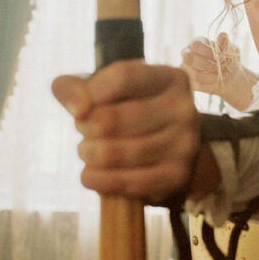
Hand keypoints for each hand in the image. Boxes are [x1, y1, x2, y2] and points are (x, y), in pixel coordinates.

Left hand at [51, 62, 201, 201]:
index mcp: (170, 79)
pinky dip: (98, 180)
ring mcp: (184, 144)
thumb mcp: (100, 91)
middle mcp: (184, 109)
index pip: (122, 77)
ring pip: (114, 153)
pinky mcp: (176, 176)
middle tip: (86, 132)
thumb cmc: (126, 112)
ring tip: (89, 152)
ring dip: (89, 155)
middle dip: (86, 129)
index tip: (82, 108)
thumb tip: (79, 108)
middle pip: (111, 119)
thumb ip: (74, 88)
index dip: (90, 94)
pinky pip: (126, 182)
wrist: (164, 152)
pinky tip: (90, 175)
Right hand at [180, 32, 257, 110]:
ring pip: (193, 73)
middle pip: (189, 58)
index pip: (196, 45)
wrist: (231, 78)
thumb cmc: (229, 60)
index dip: (208, 52)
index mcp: (197, 42)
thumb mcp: (231, 50)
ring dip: (211, 76)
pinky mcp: (189, 82)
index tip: (220, 57)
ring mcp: (186, 69)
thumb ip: (225, 44)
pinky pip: (196, 85)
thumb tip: (223, 35)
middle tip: (219, 68)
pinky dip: (209, 84)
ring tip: (221, 75)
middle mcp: (188, 54)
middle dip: (207, 65)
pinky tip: (216, 81)